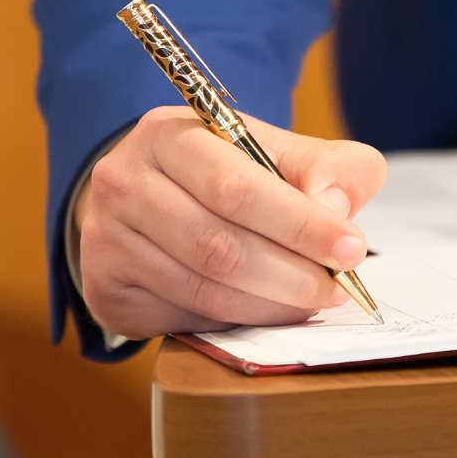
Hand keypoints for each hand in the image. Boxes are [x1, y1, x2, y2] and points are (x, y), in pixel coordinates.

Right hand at [75, 106, 387, 339]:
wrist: (145, 197)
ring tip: (309, 301)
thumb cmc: (223, 174)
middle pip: (219, 246)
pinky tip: (263, 310)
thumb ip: (327, 167)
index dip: (300, 224)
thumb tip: (334, 209)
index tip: (351, 249)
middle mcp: (124, 182)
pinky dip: (236, 323)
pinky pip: (184, 319)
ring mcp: (106, 239)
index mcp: (168, 134)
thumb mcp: (277, 152)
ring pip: (204, 291)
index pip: (236, 186)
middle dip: (291, 274)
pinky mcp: (107, 289)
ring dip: (270, 306)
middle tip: (335, 289)